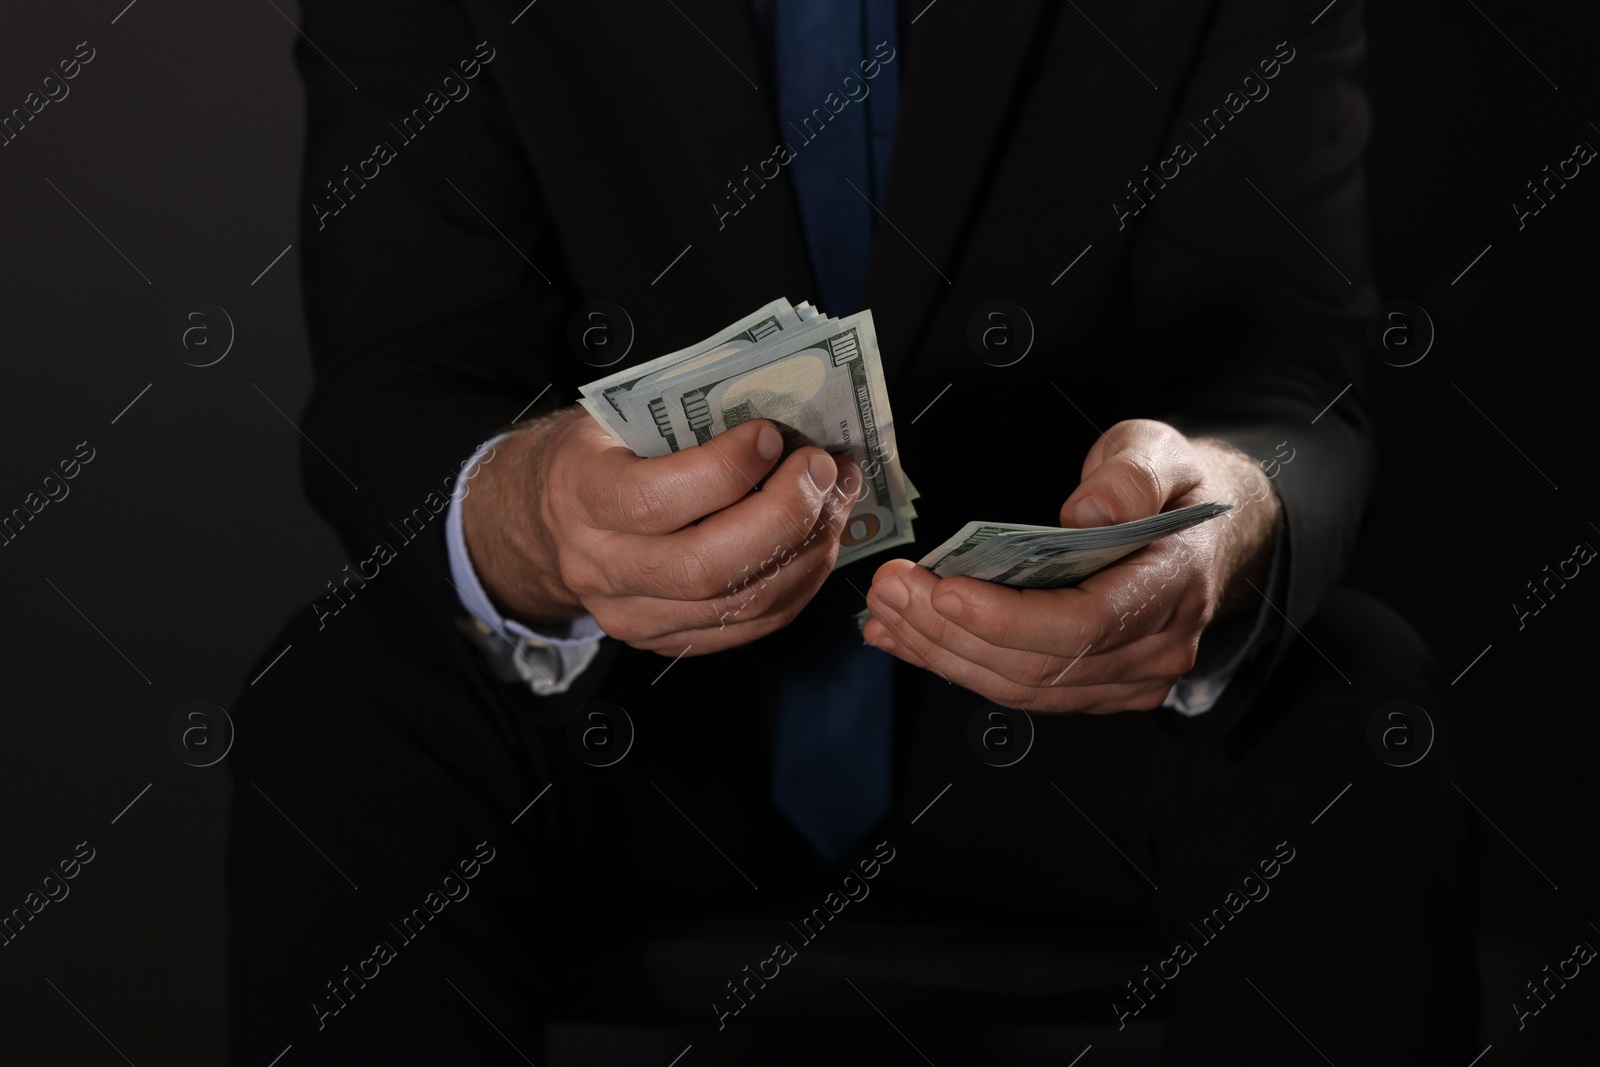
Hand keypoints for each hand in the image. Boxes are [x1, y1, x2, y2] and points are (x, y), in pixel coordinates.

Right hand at [463, 406, 860, 654]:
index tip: (772, 436)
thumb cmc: (604, 452)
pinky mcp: (668, 642)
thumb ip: (687, 418)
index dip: (726, 471)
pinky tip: (819, 542)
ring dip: (806, 550)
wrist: (552, 518)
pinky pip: (749, 626)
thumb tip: (784, 418)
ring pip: (738, 603)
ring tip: (836, 500)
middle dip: (785, 515)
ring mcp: (634, 616)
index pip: (655, 501)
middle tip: (824, 470)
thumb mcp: (621, 417)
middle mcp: (602, 568)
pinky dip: (799, 584)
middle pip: (706, 566)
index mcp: (581, 496)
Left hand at [861, 419, 1280, 712]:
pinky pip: (1019, 690)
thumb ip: (1129, 476)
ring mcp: (1128, 680)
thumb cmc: (1172, 489)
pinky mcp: (1095, 690)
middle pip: (1040, 665)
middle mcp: (1157, 649)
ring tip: (885, 613)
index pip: (1087, 624)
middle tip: (890, 589)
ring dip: (942, 653)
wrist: (1201, 534)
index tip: (945, 590)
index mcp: (1176, 585)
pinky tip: (906, 638)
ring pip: (1021, 688)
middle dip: (951, 632)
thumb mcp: (1160, 451)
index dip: (1009, 617)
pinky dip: (956, 664)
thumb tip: (1083, 514)